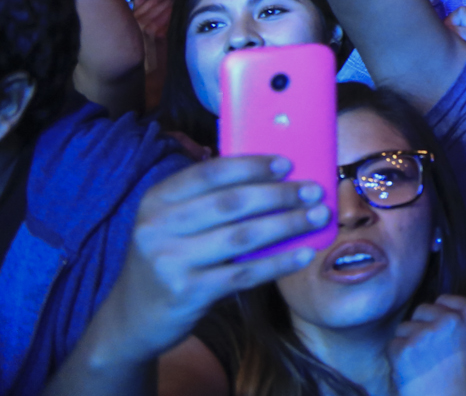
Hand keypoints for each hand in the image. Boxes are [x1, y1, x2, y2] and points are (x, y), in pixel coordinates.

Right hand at [90, 157, 329, 365]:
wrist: (131, 318)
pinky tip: (303, 254)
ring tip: (318, 216)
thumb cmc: (166, 259)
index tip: (287, 163)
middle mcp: (158, 227)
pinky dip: (278, 262)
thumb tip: (273, 175)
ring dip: (287, 224)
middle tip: (314, 190)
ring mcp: (170, 261)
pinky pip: (243, 274)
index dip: (252, 166)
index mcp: (157, 200)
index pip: (210, 172)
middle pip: (232, 203)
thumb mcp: (171, 223)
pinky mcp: (186, 292)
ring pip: (242, 236)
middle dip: (279, 194)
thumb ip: (207, 200)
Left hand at [389, 295, 465, 395]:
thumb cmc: (465, 381)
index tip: (441, 335)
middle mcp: (451, 320)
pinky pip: (393, 345)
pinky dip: (397, 360)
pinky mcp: (406, 349)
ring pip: (404, 327)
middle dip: (421, 327)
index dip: (438, 316)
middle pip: (422, 310)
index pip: (444, 300)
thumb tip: (437, 305)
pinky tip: (411, 373)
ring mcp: (427, 333)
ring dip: (408, 344)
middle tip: (429, 353)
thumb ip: (461, 320)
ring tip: (421, 365)